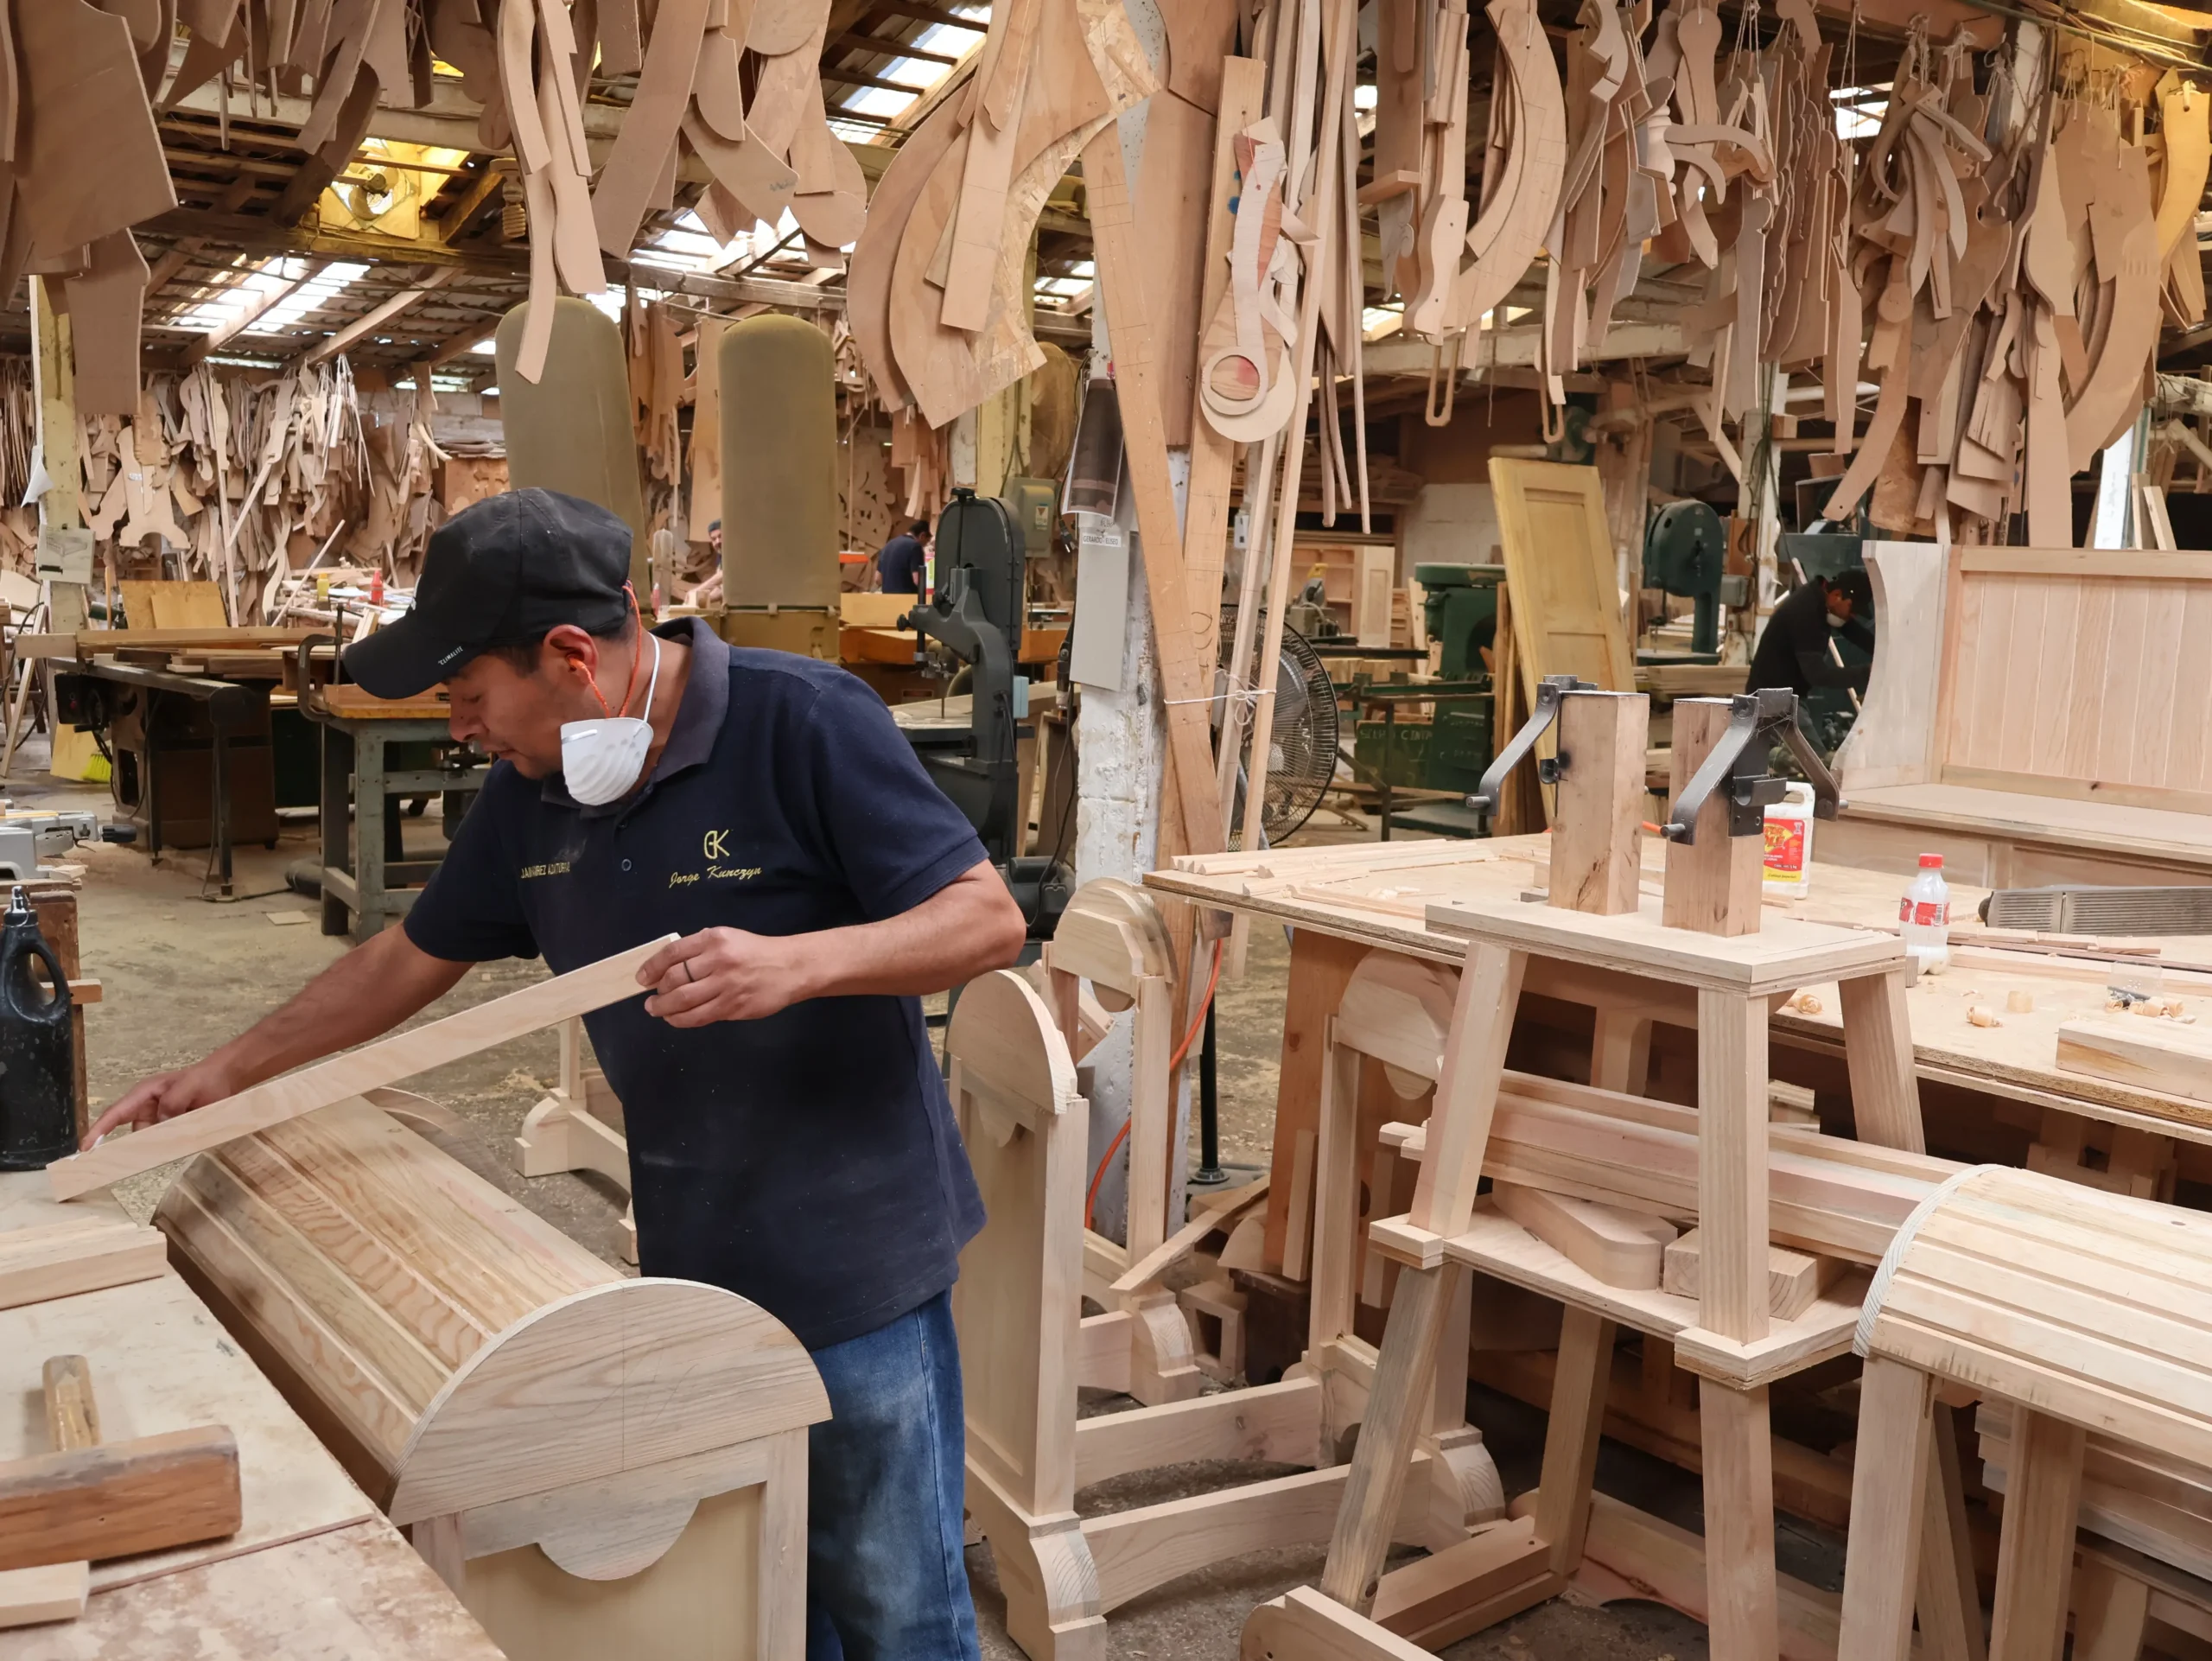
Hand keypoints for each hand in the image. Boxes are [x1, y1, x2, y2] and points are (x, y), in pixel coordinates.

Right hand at [84, 1060, 240, 1148]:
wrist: (225, 1079)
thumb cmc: (204, 1078)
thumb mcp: (189, 1086)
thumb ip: (173, 1101)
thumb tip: (159, 1120)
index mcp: (143, 1094)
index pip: (116, 1113)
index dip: (98, 1130)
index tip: (85, 1147)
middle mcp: (146, 1108)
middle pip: (130, 1131)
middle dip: (125, 1148)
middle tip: (118, 1167)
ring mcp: (158, 1118)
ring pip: (148, 1139)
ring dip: (155, 1147)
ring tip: (166, 1151)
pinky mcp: (170, 1127)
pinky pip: (163, 1141)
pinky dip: (167, 1147)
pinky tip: (176, 1151)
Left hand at [638, 928, 809, 1025]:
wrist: (791, 968)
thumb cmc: (755, 952)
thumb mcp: (728, 939)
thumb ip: (700, 950)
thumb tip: (667, 969)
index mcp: (714, 939)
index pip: (673, 952)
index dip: (652, 966)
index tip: (642, 978)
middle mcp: (719, 960)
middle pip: (675, 979)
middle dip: (658, 992)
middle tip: (651, 999)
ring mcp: (726, 986)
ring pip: (683, 1001)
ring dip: (664, 1008)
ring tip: (657, 1009)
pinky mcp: (733, 1006)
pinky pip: (699, 1017)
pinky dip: (681, 1020)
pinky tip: (675, 1018)